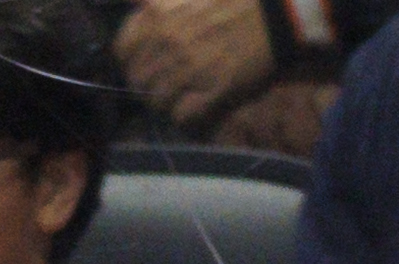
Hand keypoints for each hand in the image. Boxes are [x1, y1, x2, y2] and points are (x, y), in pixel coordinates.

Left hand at [119, 0, 278, 129]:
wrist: (276, 14)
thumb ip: (157, 1)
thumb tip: (136, 6)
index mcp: (158, 15)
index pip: (122, 51)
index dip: (131, 60)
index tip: (143, 62)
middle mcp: (167, 43)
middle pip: (138, 81)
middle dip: (149, 84)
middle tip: (168, 83)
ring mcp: (188, 69)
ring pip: (157, 101)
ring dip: (167, 102)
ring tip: (183, 95)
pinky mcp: (211, 92)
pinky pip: (181, 116)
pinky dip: (186, 115)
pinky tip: (196, 106)